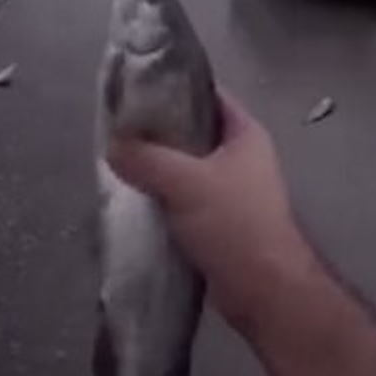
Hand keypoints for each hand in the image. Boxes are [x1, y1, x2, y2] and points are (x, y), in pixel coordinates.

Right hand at [106, 87, 314, 332]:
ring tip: (121, 165)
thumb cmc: (233, 222)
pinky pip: (185, 200)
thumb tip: (114, 146)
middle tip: (120, 132)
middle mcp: (243, 158)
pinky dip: (164, 199)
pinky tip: (136, 201)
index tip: (137, 90)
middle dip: (160, 133)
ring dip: (159, 170)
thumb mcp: (185, 181)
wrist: (261, 287)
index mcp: (246, 134)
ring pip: (187, 169)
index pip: (210, 96)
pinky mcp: (221, 222)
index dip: (176, 88)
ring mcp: (233, 192)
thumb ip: (146, 159)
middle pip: (194, 133)